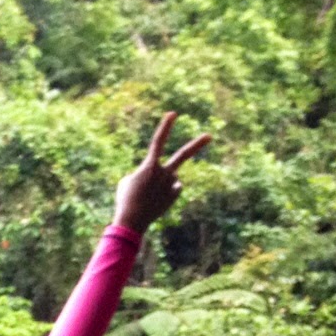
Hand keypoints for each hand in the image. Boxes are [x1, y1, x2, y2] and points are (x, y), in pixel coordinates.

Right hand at [113, 112, 211, 232]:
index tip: (173, 114)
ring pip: (170, 177)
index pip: (158, 141)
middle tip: (210, 136)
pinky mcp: (175, 194)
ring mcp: (171, 184)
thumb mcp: (128, 181)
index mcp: (149, 166)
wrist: (131, 221)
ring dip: (160, 184)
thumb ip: (145, 172)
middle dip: (197, 145)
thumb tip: (158, 176)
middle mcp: (163, 173)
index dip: (165, 127)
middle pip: (183, 155)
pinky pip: (174, 187)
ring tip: (148, 196)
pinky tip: (157, 200)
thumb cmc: (126, 199)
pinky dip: (166, 191)